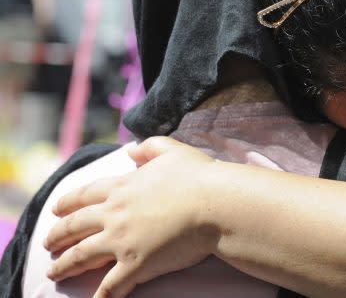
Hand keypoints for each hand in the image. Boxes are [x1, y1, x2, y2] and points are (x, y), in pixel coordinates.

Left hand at [44, 137, 218, 297]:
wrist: (214, 204)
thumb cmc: (199, 176)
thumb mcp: (173, 150)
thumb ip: (150, 146)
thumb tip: (130, 150)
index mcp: (124, 186)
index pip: (86, 195)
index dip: (68, 203)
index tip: (56, 210)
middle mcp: (115, 213)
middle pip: (76, 226)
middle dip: (57, 235)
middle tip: (47, 243)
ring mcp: (121, 240)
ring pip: (82, 255)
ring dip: (65, 265)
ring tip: (54, 272)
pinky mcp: (134, 264)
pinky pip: (109, 286)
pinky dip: (99, 297)